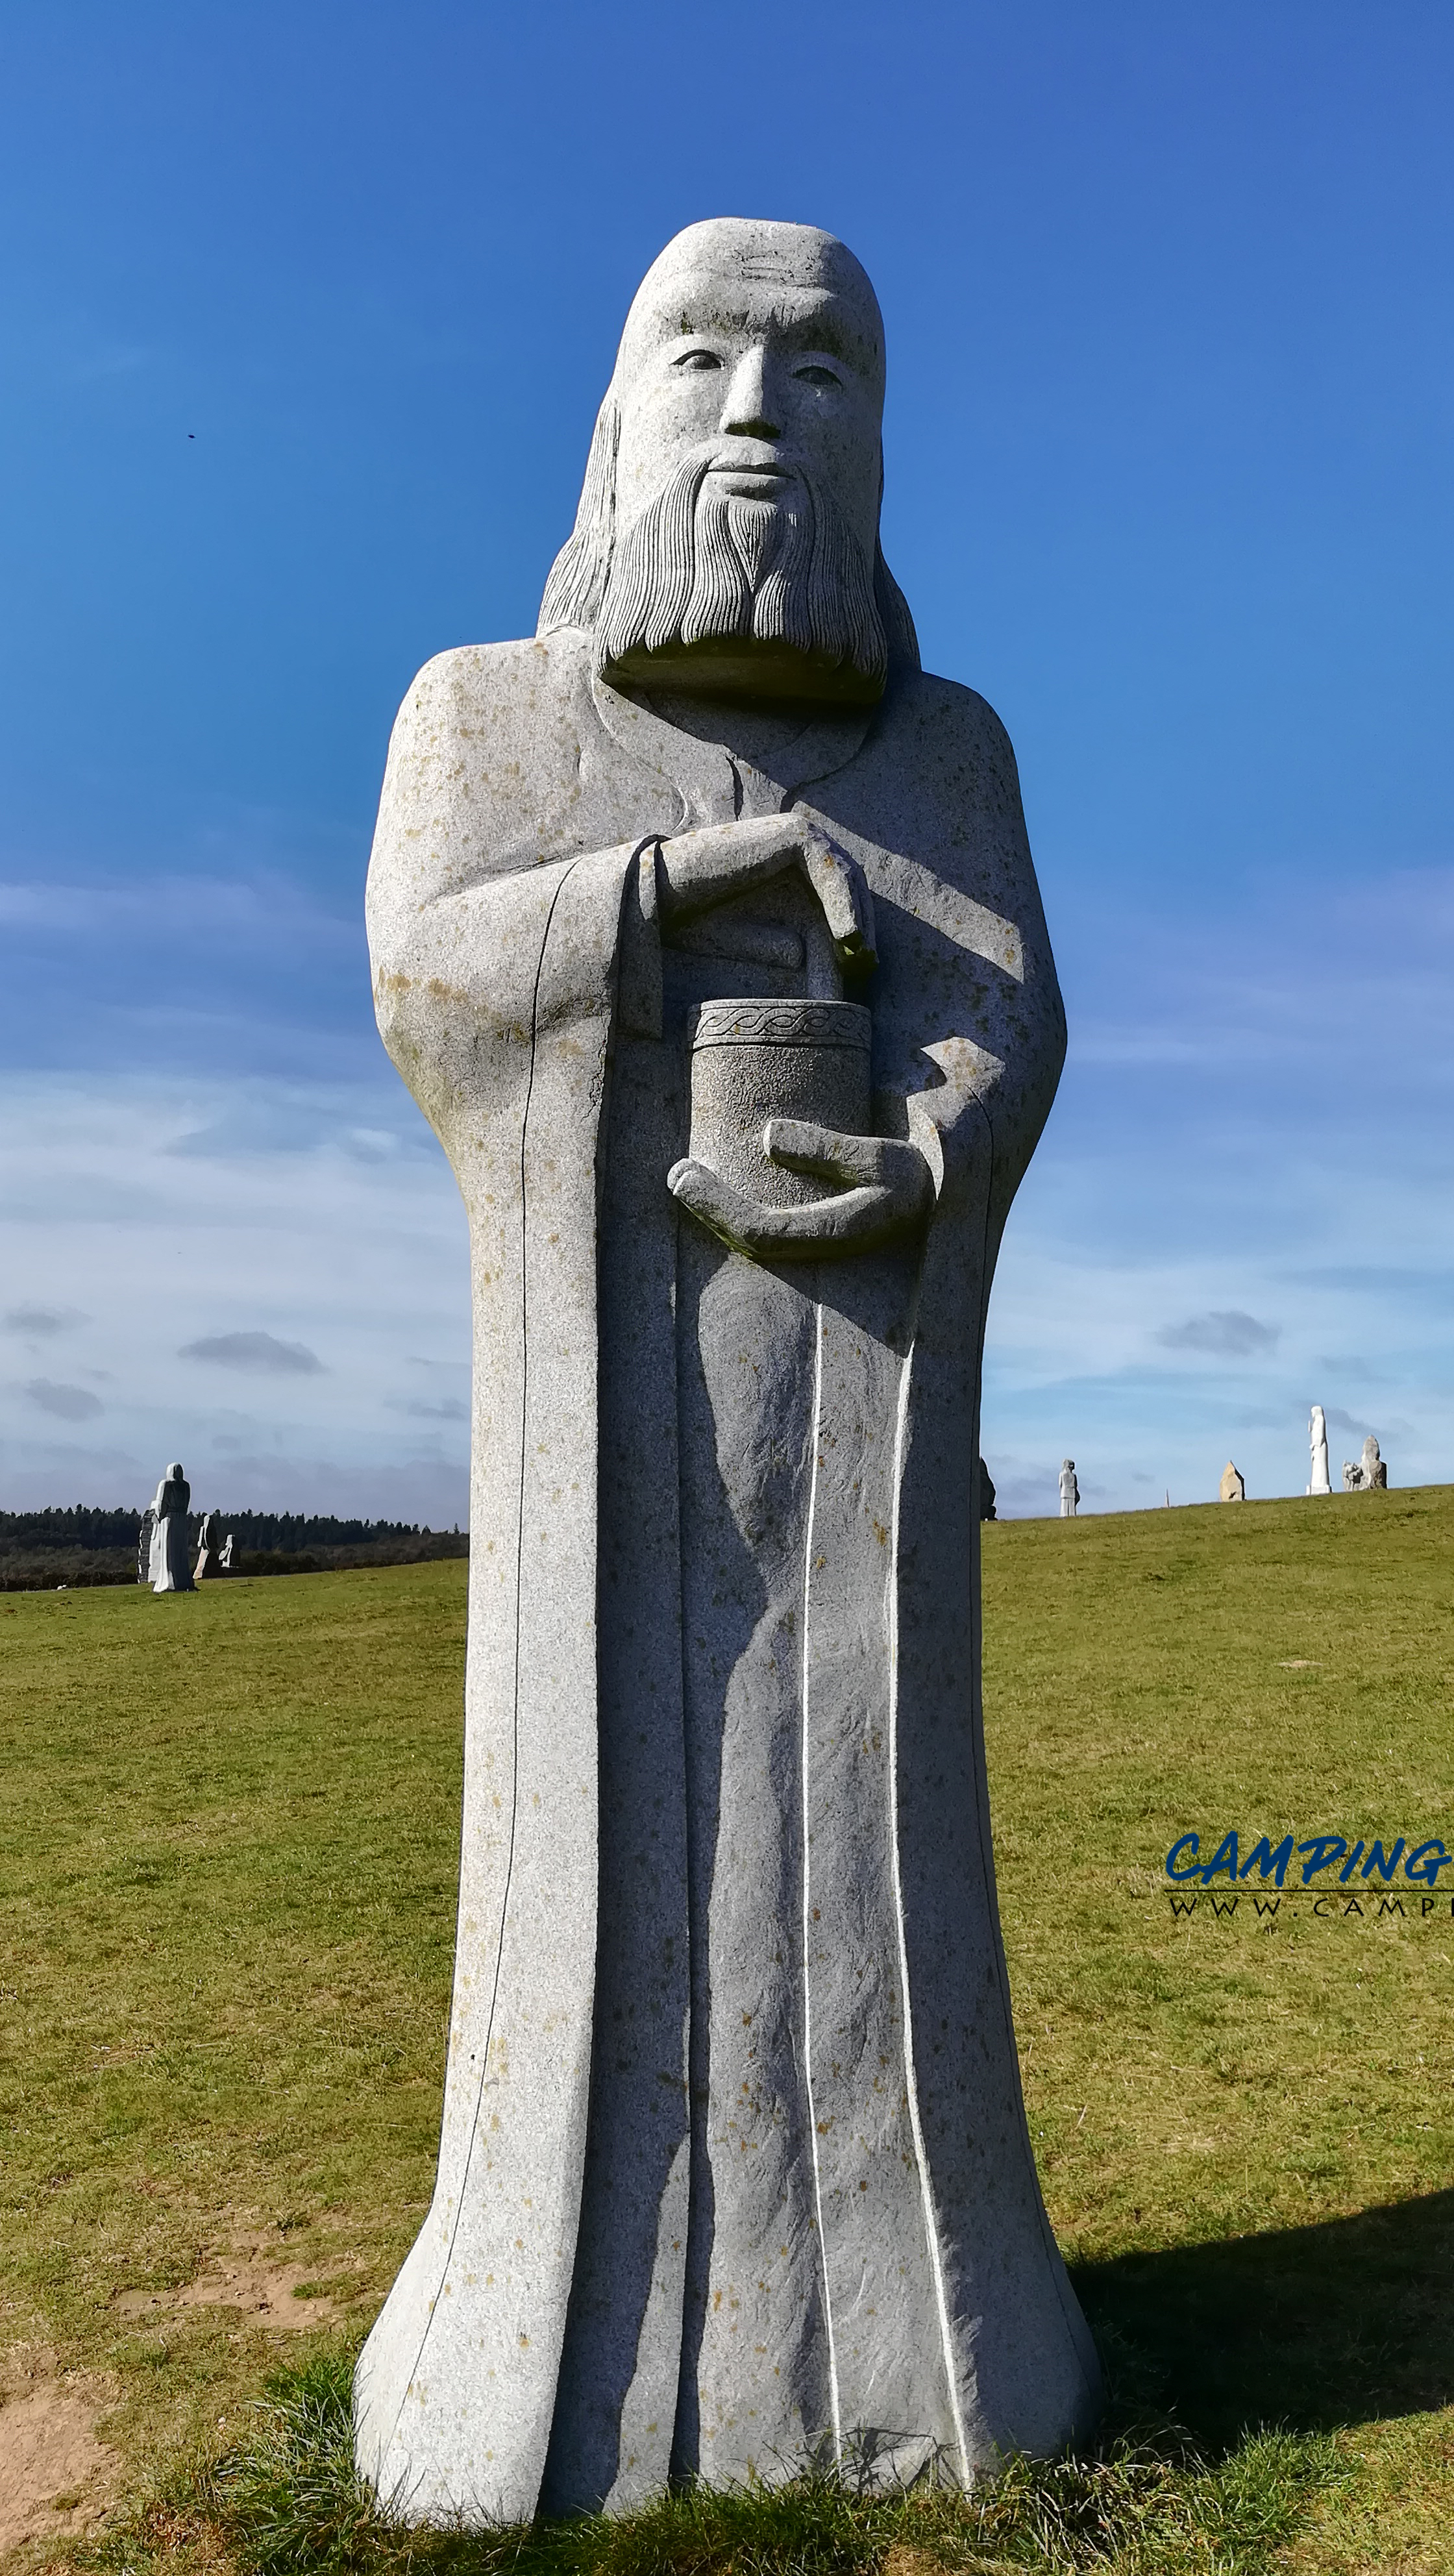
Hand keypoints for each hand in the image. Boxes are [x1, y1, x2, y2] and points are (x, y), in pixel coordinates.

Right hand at [655, 815, 875, 980]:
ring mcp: (796, 832)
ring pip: (846, 878)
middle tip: (866, 966)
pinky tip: (847, 938)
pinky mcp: (792, 834)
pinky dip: (843, 905)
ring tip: (860, 958)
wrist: (661, 889)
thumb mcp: (740, 934)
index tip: (857, 967)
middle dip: (862, 925)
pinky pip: (831, 872)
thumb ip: (769, 940)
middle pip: (849, 883)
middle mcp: (795, 839)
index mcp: (787, 857)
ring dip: (858, 918)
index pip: (837, 891)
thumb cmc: (693, 912)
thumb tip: (799, 953)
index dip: (852, 927)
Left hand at [668, 1118, 933, 1262]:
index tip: (683, 1172)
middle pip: (749, 1241)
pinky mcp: (815, 1233)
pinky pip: (766, 1229)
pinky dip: (736, 1212)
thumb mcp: (881, 1155)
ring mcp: (818, 1246)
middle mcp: (823, 1248)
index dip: (716, 1207)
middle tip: (676, 1171)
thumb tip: (767, 1137)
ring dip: (717, 1213)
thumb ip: (828, 1149)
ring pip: (754, 1240)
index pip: (760, 1231)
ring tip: (687, 1176)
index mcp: (839, 1233)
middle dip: (709, 1209)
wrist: (944, 1198)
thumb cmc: (917, 1175)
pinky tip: (719, 1187)